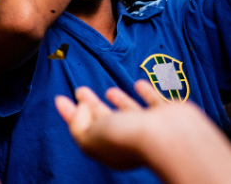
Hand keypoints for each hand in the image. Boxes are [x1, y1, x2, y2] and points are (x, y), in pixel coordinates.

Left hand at [56, 80, 220, 170]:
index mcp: (108, 147)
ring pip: (130, 112)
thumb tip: (81, 107)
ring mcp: (150, 126)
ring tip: (108, 91)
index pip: (85, 129)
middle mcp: (129, 138)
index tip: (60, 98)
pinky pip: (154, 101)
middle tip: (80, 90)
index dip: (71, 114)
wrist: (171, 138)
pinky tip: (139, 83)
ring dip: (119, 101)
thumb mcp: (90, 136)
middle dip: (91, 105)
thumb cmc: (129, 139)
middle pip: (105, 119)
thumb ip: (78, 124)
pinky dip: (146, 92)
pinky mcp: (168, 114)